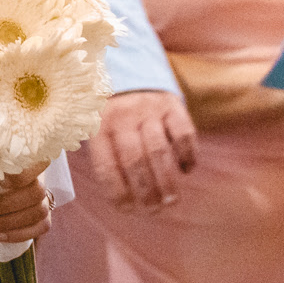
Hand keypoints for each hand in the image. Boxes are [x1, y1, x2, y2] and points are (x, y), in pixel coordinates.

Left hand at [0, 167, 54, 244]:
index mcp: (20, 160)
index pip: (39, 161)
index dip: (25, 174)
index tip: (2, 182)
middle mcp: (36, 177)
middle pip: (36, 191)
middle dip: (5, 204)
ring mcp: (41, 198)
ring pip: (39, 211)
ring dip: (9, 222)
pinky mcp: (40, 217)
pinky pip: (42, 226)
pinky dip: (20, 233)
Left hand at [89, 89, 197, 210]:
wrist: (130, 72)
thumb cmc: (113, 114)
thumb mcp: (95, 127)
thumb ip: (103, 158)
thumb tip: (121, 203)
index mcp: (98, 126)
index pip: (106, 166)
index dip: (118, 192)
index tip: (128, 210)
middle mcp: (122, 116)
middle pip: (134, 161)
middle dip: (146, 191)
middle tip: (155, 210)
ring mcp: (148, 109)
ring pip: (159, 151)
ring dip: (167, 181)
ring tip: (171, 200)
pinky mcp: (172, 105)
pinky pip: (183, 134)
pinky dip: (187, 156)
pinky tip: (186, 170)